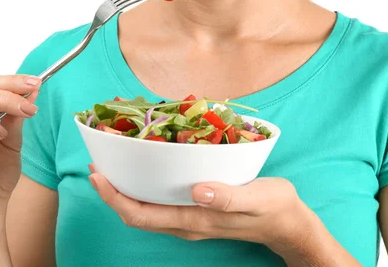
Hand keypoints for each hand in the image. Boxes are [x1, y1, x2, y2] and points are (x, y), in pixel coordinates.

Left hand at [88, 164, 312, 256]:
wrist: (288, 224)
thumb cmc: (274, 209)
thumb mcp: (257, 199)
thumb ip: (228, 198)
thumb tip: (198, 191)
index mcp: (194, 221)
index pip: (142, 216)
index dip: (116, 198)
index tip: (100, 176)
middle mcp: (185, 224)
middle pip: (137, 214)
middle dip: (113, 192)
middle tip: (99, 164)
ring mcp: (190, 219)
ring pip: (146, 210)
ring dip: (126, 190)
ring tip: (115, 164)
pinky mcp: (196, 211)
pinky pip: (160, 203)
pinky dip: (145, 188)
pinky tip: (146, 168)